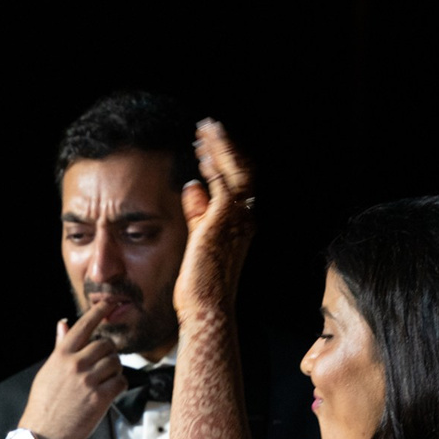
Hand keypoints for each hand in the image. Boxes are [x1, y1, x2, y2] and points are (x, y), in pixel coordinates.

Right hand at [17, 299, 127, 438]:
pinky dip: (119, 385)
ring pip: (115, 363)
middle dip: (109, 352)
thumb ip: (60, 347)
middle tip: (105, 363)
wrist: (43, 434)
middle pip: (106, 345)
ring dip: (115, 370)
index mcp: (61, 356)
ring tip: (105, 380)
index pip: (84, 326)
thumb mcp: (48, 371)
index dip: (99, 312)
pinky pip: (121, 382)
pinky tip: (110, 391)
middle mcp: (75, 365)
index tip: (109, 304)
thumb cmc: (44, 404)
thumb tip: (62, 324)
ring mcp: (88, 381)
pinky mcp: (100, 399)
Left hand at [173, 119, 255, 326]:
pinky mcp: (222, 220)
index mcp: (241, 225)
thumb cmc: (199, 287)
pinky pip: (222, 181)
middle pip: (243, 170)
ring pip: (236, 170)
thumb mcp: (198, 242)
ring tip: (205, 129)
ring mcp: (237, 219)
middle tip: (208, 127)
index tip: (206, 146)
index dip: (225, 161)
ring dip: (221, 147)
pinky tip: (202, 150)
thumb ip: (197, 214)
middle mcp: (245, 219)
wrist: (206, 311)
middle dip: (225, 146)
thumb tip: (193, 186)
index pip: (239, 183)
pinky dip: (214, 162)